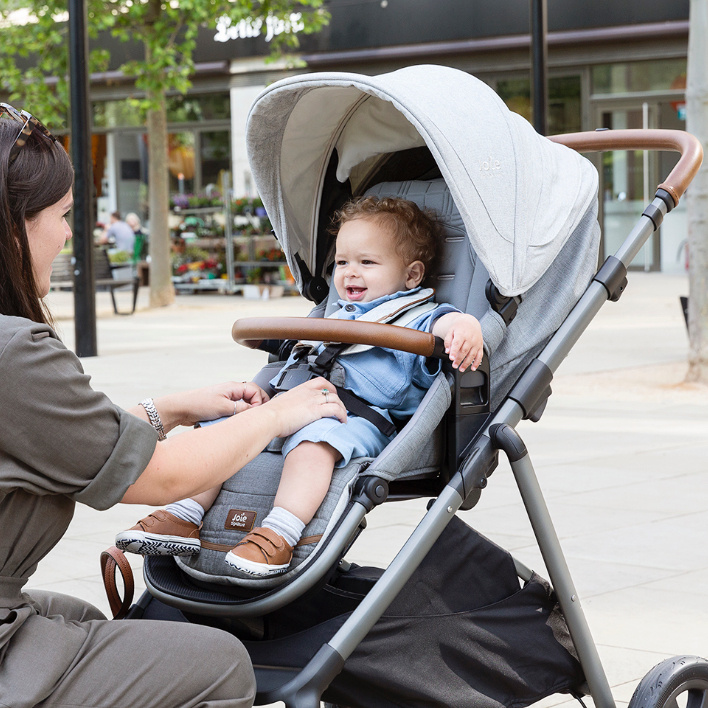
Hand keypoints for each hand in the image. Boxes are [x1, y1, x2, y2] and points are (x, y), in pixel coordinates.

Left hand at [152, 381, 269, 429]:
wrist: (180, 409)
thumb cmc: (197, 404)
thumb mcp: (223, 408)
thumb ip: (242, 409)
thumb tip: (255, 411)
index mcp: (233, 387)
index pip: (255, 391)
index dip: (259, 402)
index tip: (256, 413)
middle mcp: (231, 392)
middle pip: (251, 397)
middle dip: (255, 406)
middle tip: (256, 417)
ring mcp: (226, 399)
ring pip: (243, 405)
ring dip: (245, 413)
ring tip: (242, 420)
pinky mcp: (221, 407)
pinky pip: (234, 411)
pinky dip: (236, 416)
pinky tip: (233, 421)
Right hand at [265, 377, 346, 437]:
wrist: (269, 417)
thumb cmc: (272, 413)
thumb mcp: (283, 402)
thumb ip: (291, 403)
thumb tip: (291, 410)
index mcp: (301, 388)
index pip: (320, 381)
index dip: (329, 387)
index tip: (332, 393)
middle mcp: (309, 392)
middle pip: (331, 391)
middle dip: (338, 400)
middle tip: (339, 408)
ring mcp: (313, 400)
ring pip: (336, 400)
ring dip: (342, 409)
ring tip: (342, 417)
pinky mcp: (316, 410)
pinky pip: (336, 410)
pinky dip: (342, 415)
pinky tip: (342, 421)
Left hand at [434, 312, 483, 371]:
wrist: (470, 322)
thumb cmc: (459, 327)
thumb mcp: (451, 331)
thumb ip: (448, 341)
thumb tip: (447, 351)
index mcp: (462, 333)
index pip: (457, 343)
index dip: (454, 351)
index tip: (451, 358)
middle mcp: (470, 338)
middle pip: (464, 350)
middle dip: (459, 359)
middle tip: (454, 366)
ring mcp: (476, 343)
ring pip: (472, 355)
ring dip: (467, 363)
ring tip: (461, 369)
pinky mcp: (480, 346)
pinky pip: (480, 356)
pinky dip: (477, 363)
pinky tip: (473, 368)